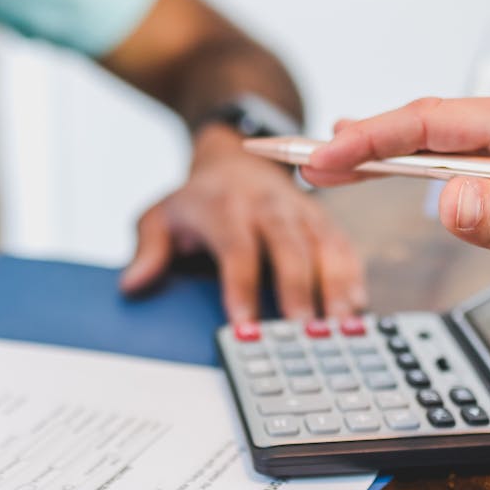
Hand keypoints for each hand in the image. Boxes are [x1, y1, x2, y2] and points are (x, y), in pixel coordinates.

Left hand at [120, 125, 366, 321]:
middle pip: (288, 247)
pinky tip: (356, 306)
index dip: (241, 287)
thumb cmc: (201, 199)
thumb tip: (133, 284)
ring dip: (333, 286)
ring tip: (339, 324)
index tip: (245, 324)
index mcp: (226, 206)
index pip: (236, 249)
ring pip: (323, 247)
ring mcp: (301, 212)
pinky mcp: (324, 221)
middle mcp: (268, 206)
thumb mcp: (162, 214)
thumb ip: (148, 248)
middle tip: (302, 331)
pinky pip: (344, 247)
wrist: (236, 158)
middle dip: (297, 289)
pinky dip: (352, 276)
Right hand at [304, 88, 489, 279]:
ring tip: (345, 162)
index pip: (434, 124)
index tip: (326, 156)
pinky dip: (434, 159)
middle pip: (430, 124)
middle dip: (367, 143)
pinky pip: (477, 151)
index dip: (372, 140)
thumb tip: (445, 203)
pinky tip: (415, 166)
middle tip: (312, 161)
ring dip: (396, 152)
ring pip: (450, 138)